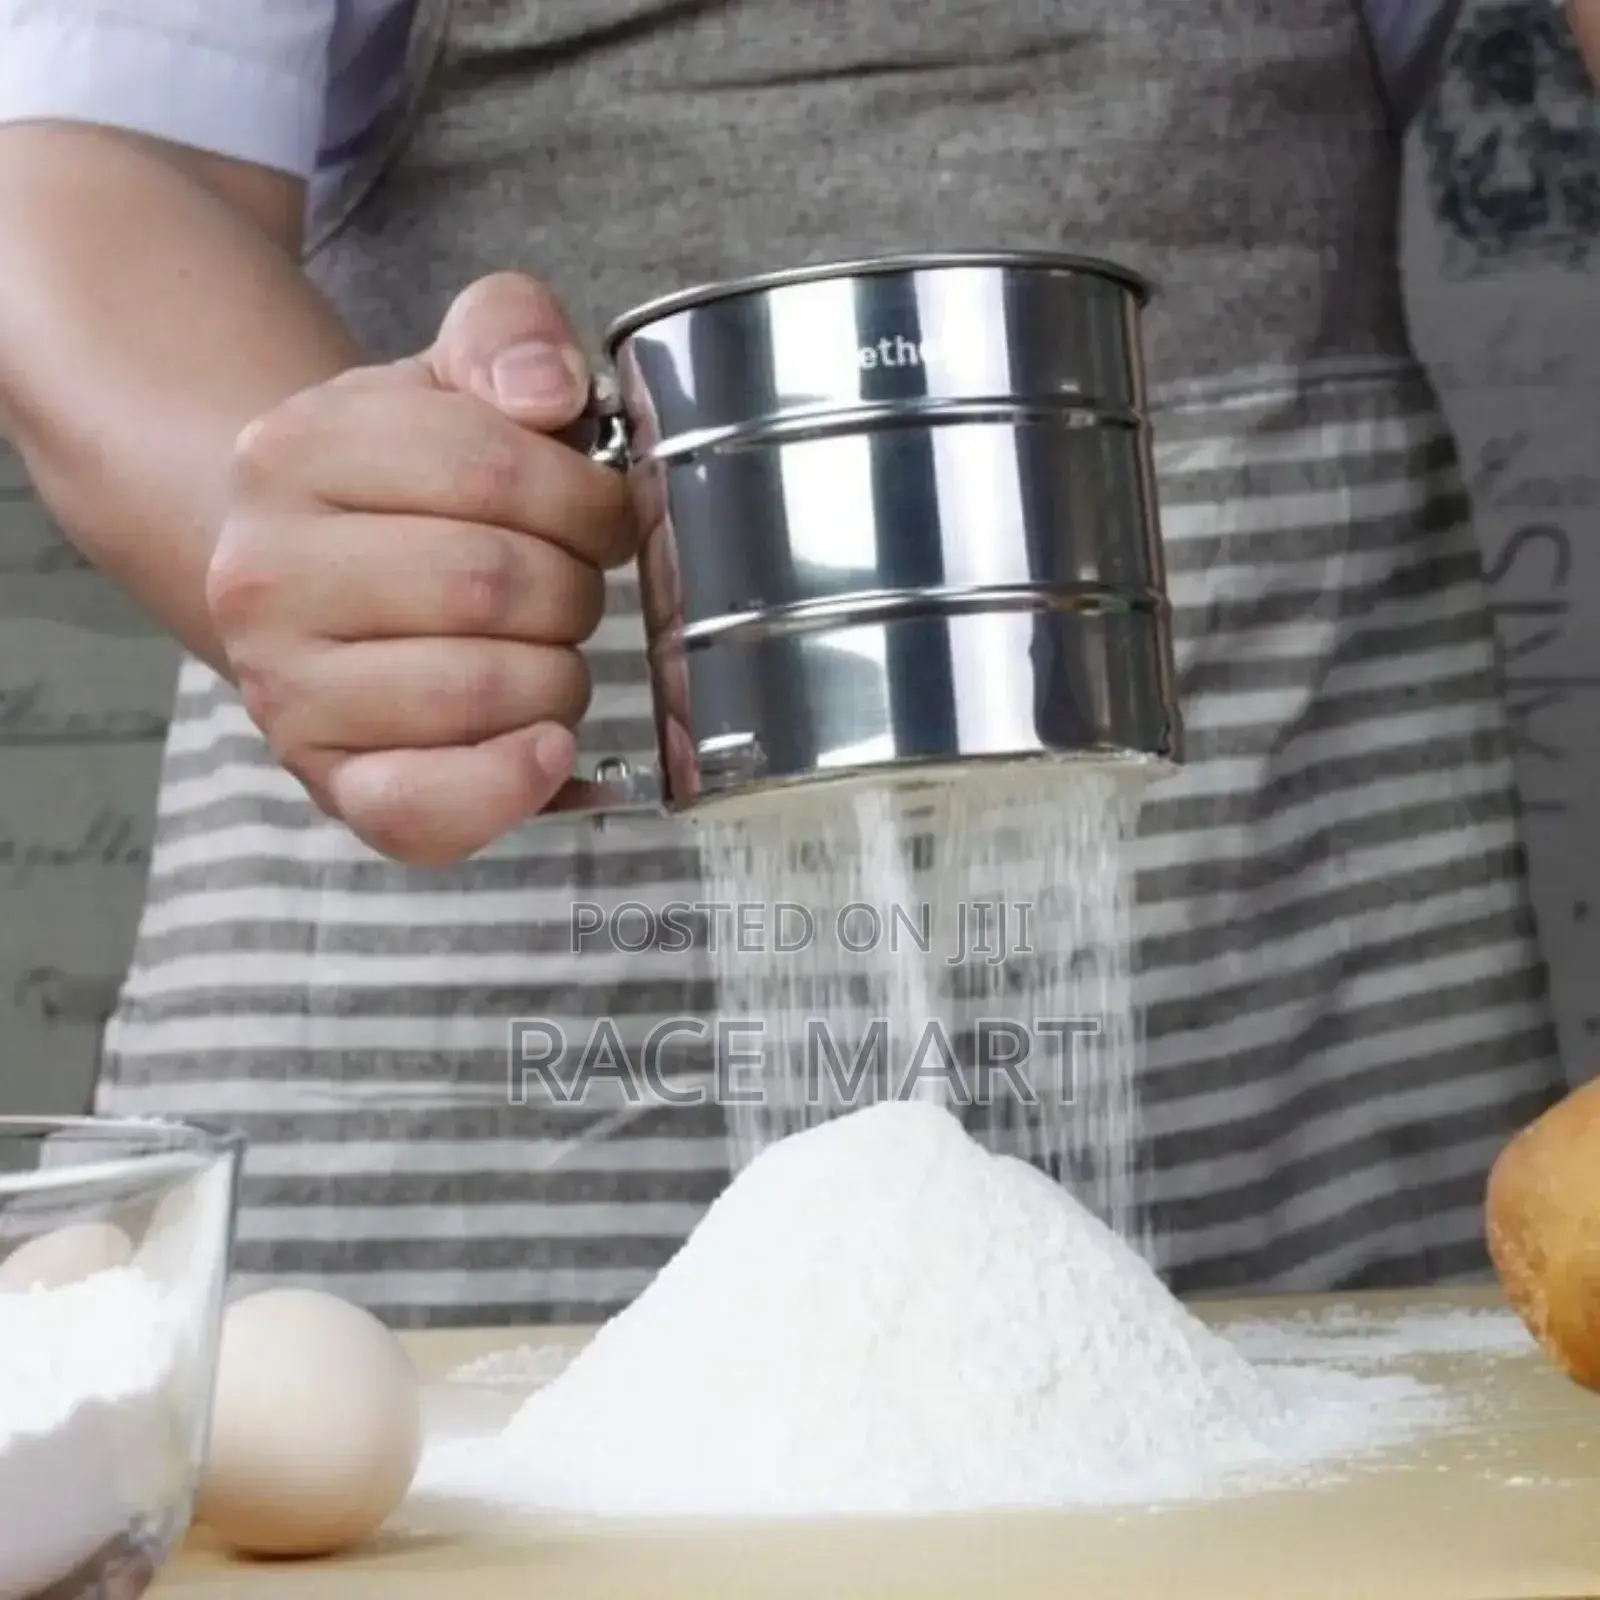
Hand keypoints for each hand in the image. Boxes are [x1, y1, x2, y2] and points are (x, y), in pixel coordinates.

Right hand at [206, 272, 639, 865]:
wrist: (311, 575)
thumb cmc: (403, 486)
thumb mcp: (447, 378)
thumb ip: (507, 334)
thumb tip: (548, 392)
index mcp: (295, 452)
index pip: (493, 468)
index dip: (585, 498)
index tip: (596, 514)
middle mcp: (267, 575)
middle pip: (495, 584)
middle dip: (572, 588)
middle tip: (566, 588)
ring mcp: (286, 688)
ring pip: (484, 689)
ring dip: (558, 674)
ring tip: (538, 652)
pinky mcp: (327, 780)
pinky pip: (423, 805)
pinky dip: (509, 782)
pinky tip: (547, 746)